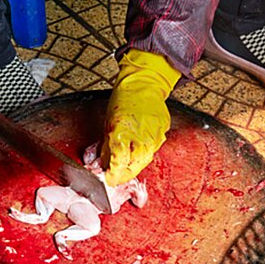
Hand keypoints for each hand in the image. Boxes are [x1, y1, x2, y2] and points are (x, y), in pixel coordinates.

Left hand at [101, 49, 181, 185]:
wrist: (143, 84)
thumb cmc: (122, 101)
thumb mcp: (107, 125)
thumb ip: (106, 148)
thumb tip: (102, 165)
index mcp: (122, 133)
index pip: (117, 164)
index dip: (112, 175)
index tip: (108, 179)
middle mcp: (140, 137)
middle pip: (133, 167)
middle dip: (123, 174)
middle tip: (116, 175)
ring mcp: (154, 135)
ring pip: (144, 160)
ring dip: (134, 165)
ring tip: (126, 162)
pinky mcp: (163, 133)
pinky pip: (153, 149)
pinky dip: (144, 152)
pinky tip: (138, 147)